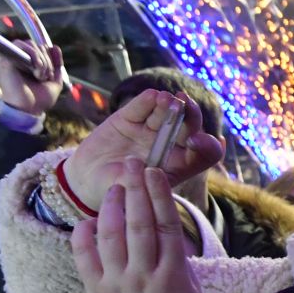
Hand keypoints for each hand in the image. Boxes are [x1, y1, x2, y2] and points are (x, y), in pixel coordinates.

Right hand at [0, 41, 64, 116]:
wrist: (30, 110)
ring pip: (31, 44)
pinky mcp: (5, 59)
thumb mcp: (54, 81)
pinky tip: (35, 72)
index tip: (52, 72)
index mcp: (28, 63)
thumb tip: (55, 46)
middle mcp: (18, 58)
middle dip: (47, 61)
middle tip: (45, 77)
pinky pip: (21, 46)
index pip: (41, 48)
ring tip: (40, 76)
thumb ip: (57, 64)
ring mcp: (10, 57)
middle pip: (37, 45)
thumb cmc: (39, 99)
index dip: (50, 56)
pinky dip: (34, 57)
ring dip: (42, 61)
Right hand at [61, 88, 222, 213]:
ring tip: (166, 99)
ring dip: (168, 105)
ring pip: (166, 113)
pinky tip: (152, 96)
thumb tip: (149, 171)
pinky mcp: (129, 119)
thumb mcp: (133, 195)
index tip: (194, 142)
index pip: (204, 153)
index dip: (206, 146)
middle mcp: (169, 146)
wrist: (87, 182)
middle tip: (185, 107)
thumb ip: (143, 184)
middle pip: (189, 127)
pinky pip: (141, 107)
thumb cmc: (117, 194)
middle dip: (190, 116)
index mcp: (179, 166)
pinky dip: (147, 101)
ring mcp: (150, 130)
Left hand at [74, 160, 204, 292]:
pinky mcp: (97, 292)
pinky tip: (88, 220)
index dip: (159, 195)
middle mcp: (144, 276)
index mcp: (172, 276)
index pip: (166, 226)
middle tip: (132, 163)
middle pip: (140, 224)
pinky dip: (84, 235)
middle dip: (135, 189)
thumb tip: (168, 228)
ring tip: (114, 188)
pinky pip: (85, 258)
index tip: (154, 172)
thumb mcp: (193, 291)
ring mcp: (118, 284)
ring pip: (112, 236)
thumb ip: (181, 259)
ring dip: (112, 206)